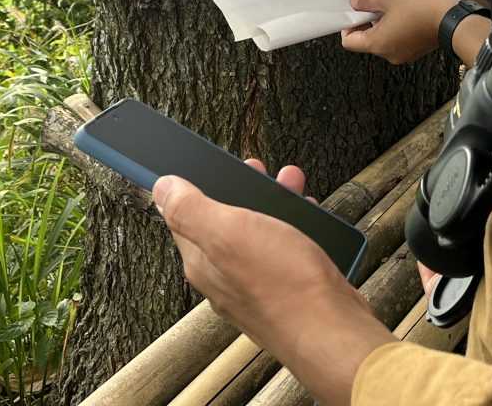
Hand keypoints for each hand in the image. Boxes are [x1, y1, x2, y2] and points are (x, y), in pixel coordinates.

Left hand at [152, 161, 394, 405]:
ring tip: (292, 182)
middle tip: (259, 168)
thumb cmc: (282, 282)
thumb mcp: (228, 232)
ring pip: (258, 231)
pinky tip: (309, 216)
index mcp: (202, 261)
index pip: (183, 216)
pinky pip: (284, 247)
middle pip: (224, 221)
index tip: (213, 163)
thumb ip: (190, 210)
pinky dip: (294, 224)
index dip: (197, 185)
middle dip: (242, 189)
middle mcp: (224, 276)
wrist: (330, 329)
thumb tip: (161, 188)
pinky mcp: (286, 287)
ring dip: (272, 202)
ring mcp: (256, 284)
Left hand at [341, 0, 457, 64]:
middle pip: (365, 42)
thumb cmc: (420, 8)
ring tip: (390, 7)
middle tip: (372, 5)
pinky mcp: (414, 52)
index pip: (349, 42)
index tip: (355, 12)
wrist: (452, 20)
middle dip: (366, 23)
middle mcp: (387, 54)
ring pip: (382, 41)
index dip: (348, 26)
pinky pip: (396, 42)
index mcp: (377, 44)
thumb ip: (368, 1)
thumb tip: (354, 3)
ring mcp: (402, 55)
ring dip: (381, 25)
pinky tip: (403, 14)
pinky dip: (394, 30)